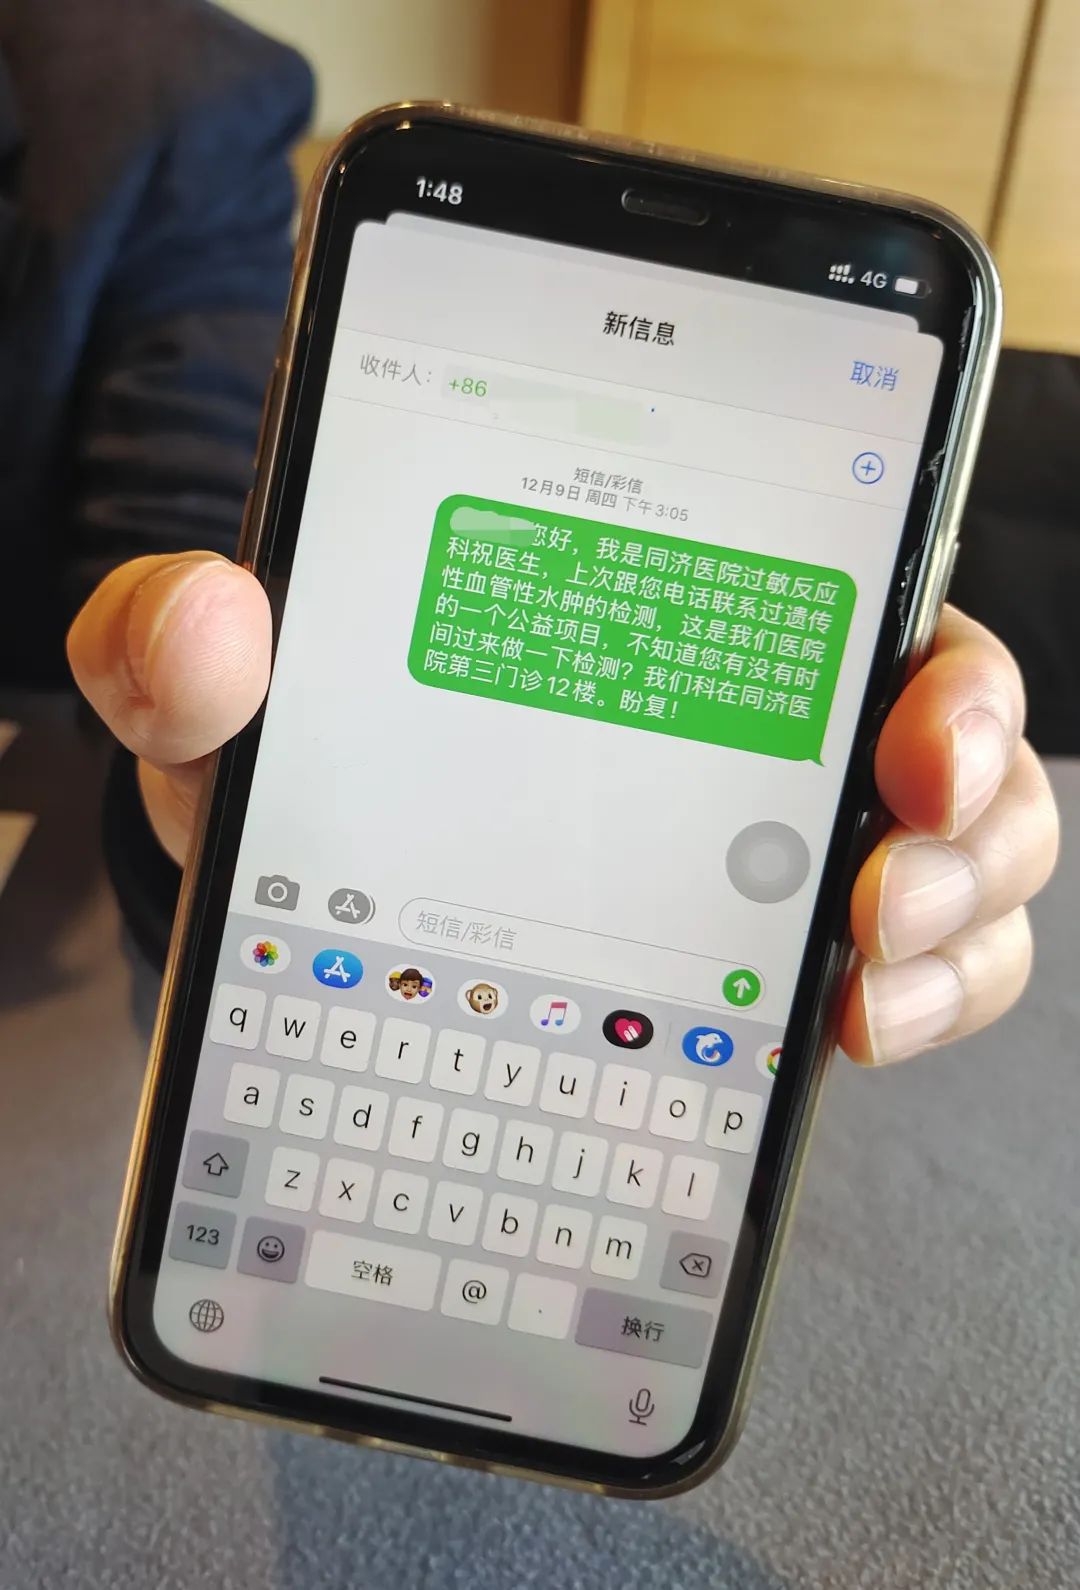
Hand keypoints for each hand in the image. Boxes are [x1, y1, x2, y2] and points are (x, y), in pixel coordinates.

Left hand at [68, 555, 1058, 1063]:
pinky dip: (912, 1004)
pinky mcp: (770, 952)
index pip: (858, 589)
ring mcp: (776, 839)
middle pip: (954, 731)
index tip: (910, 728)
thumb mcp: (231, 701)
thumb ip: (180, 645)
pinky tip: (837, 1033)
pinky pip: (911, 971)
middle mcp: (755, 712)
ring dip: (955, 923)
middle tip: (880, 878)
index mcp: (664, 603)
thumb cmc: (302, 764)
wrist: (298, 896)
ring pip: (965, 858)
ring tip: (859, 981)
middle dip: (972, 805)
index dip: (931, 658)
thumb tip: (208, 620)